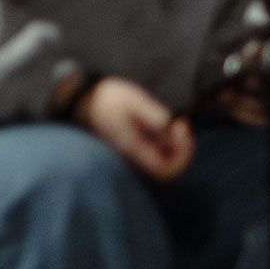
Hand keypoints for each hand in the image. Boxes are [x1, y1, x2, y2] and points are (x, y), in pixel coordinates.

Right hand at [72, 77, 193, 181]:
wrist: (86, 101)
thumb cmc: (107, 99)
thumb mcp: (130, 99)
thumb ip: (150, 111)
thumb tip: (168, 123)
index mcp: (132, 147)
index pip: (164, 168)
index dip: (180, 153)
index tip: (179, 127)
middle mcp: (135, 155)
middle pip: (168, 169)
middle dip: (183, 151)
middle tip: (181, 125)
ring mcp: (137, 152)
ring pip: (166, 161)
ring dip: (179, 145)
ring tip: (178, 122)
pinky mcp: (138, 145)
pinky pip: (161, 152)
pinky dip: (171, 140)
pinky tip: (171, 123)